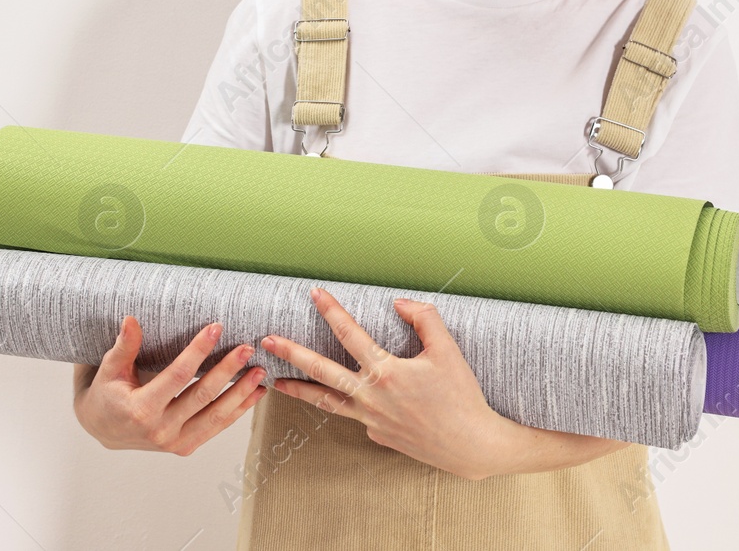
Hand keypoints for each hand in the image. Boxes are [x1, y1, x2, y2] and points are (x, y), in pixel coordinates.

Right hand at [72, 316, 267, 454]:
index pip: (177, 376)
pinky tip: (255, 394)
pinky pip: (216, 427)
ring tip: (259, 372)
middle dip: (227, 371)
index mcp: (140, 410)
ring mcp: (174, 442)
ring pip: (215, 417)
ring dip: (241, 394)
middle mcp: (160, 430)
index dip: (198, 351)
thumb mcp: (109, 369)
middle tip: (246, 348)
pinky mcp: (185, 447)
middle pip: (202, 396)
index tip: (216, 328)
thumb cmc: (107, 394)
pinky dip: (238, 411)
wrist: (103, 429)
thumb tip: (132, 319)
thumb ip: (124, 346)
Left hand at [261, 288, 516, 480]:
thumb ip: (424, 318)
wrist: (472, 446)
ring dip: (299, 391)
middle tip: (266, 341)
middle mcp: (372, 397)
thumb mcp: (448, 350)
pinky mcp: (377, 436)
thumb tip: (398, 303)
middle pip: (322, 372)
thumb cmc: (462, 395)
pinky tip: (354, 400)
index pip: (350, 334)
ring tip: (275, 383)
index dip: (331, 310)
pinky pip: (359, 416)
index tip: (314, 292)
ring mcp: (371, 420)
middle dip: (292, 354)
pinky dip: (350, 405)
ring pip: (327, 403)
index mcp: (387, 372)